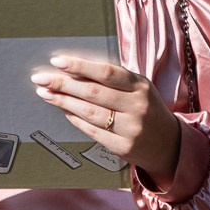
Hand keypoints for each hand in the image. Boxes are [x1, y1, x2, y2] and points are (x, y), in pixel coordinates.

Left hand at [31, 55, 181, 186]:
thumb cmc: (145, 108)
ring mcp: (131, 129)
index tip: (57, 61)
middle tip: (41, 78)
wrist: (168, 143)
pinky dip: (75, 119)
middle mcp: (137, 106)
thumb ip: (112, 79)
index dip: (80, 66)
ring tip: (45, 93)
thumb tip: (74, 70)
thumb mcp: (137, 88)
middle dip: (63, 84)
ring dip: (63, 102)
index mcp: (140, 86)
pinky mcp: (123, 147)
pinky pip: (92, 131)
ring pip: (89, 112)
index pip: (106, 72)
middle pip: (93, 92)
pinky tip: (63, 111)